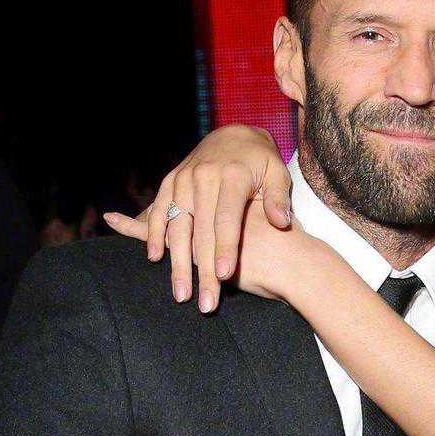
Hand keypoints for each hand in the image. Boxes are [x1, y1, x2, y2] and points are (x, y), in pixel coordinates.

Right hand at [103, 124, 288, 311]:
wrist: (235, 133)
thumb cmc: (262, 160)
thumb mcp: (278, 173)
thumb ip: (279, 198)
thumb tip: (281, 222)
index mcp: (231, 176)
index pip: (226, 219)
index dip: (225, 248)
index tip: (225, 275)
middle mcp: (203, 177)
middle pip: (200, 231)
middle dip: (202, 270)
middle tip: (205, 301)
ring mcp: (183, 179)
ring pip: (176, 227)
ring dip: (176, 262)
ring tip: (181, 292)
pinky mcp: (170, 181)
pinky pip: (158, 211)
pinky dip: (153, 234)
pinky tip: (155, 258)